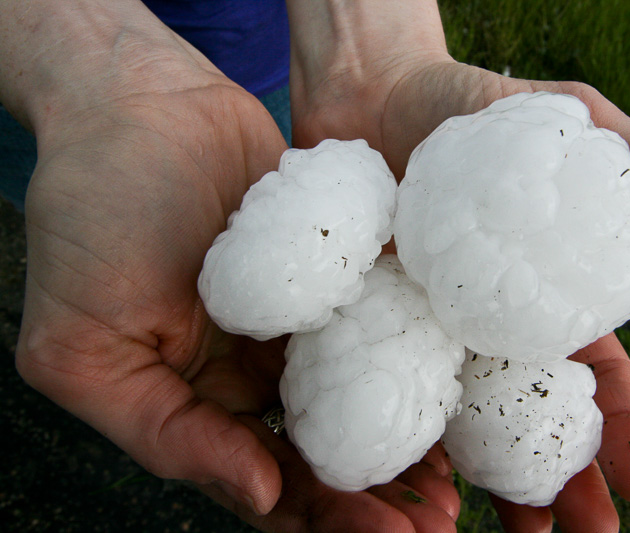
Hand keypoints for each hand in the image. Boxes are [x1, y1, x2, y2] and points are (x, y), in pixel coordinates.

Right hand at [7, 2, 458, 531]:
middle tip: (437, 519)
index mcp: (197, 399)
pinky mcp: (336, 272)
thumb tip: (258, 492)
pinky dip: (412, 359)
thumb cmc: (94, 217)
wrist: (143, 102)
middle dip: (377, 492)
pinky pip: (380, 321)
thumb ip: (163, 431)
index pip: (265, 480)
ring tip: (454, 479)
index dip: (322, 516)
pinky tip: (451, 388)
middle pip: (324, 451)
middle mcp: (253, 370)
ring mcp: (300, 321)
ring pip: (361, 396)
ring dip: (405, 439)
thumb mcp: (85, 345)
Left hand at [287, 1, 629, 530]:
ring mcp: (427, 331)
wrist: (376, 91)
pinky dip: (401, 442)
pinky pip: (384, 391)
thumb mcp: (569, 115)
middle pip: (530, 417)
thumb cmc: (478, 100)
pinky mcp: (367, 324)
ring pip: (462, 424)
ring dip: (487, 484)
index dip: (620, 427)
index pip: (594, 372)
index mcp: (543, 292)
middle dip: (562, 480)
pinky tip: (415, 485)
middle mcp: (487, 327)